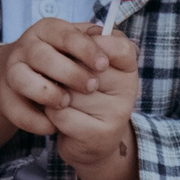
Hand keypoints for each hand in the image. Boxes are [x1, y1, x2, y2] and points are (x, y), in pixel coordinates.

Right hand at [0, 18, 134, 146]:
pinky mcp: (5, 97)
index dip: (86, 49)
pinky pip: (17, 110)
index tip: (104, 65)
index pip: (66, 34)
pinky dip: (36, 121)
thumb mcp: (85, 47)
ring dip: (47, 93)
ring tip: (66, 102)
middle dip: (71, 73)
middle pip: (44, 56)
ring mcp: (12, 71)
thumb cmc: (67, 61)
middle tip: (92, 87)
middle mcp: (26, 47)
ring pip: (23, 79)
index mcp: (49, 29)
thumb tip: (114, 45)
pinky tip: (53, 125)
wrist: (27, 80)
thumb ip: (103, 43)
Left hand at [41, 27, 137, 174]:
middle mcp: (128, 90)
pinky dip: (52, 113)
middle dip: (64, 73)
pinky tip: (60, 115)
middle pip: (81, 67)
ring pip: (68, 90)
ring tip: (63, 100)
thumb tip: (76, 38)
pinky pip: (61, 113)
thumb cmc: (85, 94)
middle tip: (66, 82)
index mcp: (128, 67)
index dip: (89, 48)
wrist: (88, 141)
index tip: (77, 55)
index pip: (116, 46)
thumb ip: (85, 43)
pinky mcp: (98, 134)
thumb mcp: (88, 64)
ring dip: (55, 94)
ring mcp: (116, 113)